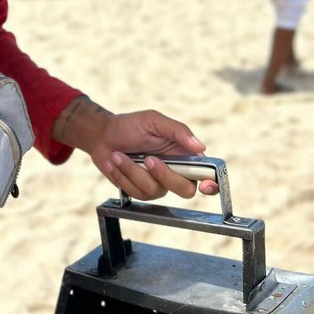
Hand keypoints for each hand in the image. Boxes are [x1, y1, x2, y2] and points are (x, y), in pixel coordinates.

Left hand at [89, 109, 219, 200]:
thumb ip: (178, 131)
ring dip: (133, 171)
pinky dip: (122, 176)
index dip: (211, 184)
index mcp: (184, 154)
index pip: (207, 174)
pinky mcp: (140, 191)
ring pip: (155, 190)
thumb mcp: (153, 121)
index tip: (205, 185)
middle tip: (147, 158)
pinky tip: (115, 163)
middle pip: (185, 189)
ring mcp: (158, 183)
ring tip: (119, 155)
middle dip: (164, 175)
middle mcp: (175, 172)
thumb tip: (200, 146)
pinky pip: (136, 192)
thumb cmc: (130, 125)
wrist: (102, 135)